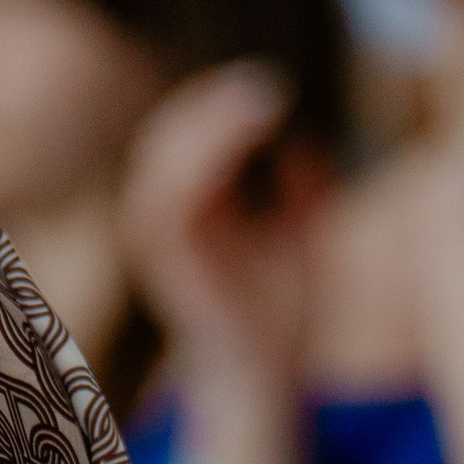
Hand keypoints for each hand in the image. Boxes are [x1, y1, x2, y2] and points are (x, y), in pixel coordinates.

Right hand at [119, 61, 323, 403]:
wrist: (267, 375)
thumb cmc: (282, 313)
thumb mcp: (304, 238)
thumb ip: (305, 190)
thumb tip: (306, 143)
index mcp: (189, 213)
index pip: (187, 136)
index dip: (220, 103)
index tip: (275, 89)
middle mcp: (162, 222)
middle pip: (166, 134)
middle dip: (211, 102)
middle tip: (266, 88)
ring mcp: (157, 241)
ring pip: (159, 157)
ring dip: (206, 122)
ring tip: (258, 105)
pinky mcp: (163, 261)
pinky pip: (167, 196)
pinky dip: (202, 158)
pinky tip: (247, 137)